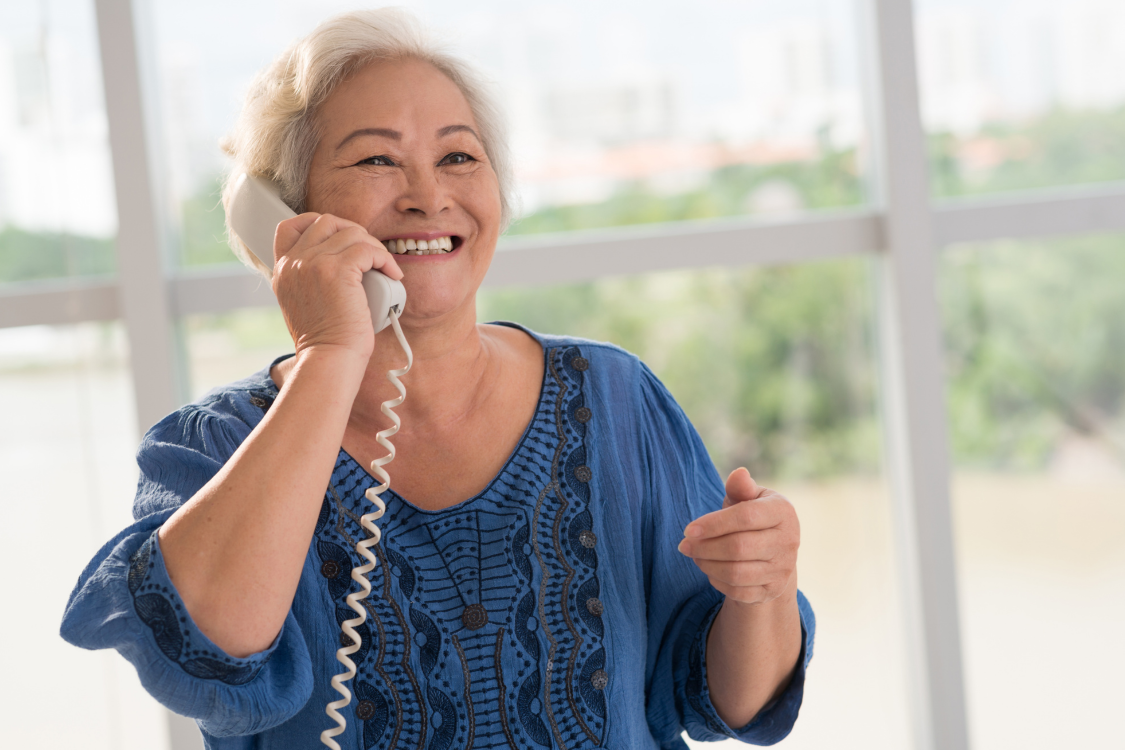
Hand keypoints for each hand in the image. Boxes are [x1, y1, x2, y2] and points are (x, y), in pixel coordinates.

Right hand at [271, 212, 403, 359]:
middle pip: (326, 221)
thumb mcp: (304, 302)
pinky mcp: (337, 270)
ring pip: (352, 233)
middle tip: (370, 254)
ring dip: (374, 247)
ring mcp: (313, 263)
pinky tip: (393, 275)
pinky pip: (368, 249)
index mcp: (283, 269)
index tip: (341, 237)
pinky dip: (386, 259)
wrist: (328, 358)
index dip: (318, 222)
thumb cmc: (325, 340)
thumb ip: (311, 278)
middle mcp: (294, 262)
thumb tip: (343, 261)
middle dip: (354, 231)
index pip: (290, 225)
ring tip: (384, 268)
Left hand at [677, 468, 799, 604]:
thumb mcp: (747, 498)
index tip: (688, 530)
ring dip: (707, 564)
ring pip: (736, 572)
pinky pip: (739, 591)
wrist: (772, 553)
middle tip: (684, 545)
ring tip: (694, 555)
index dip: (713, 524)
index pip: (746, 517)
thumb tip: (739, 473)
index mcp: (783, 511)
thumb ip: (740, 488)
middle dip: (705, 547)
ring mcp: (783, 568)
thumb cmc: (753, 518)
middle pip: (739, 547)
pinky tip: (709, 568)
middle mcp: (789, 541)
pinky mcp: (773, 590)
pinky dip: (717, 581)